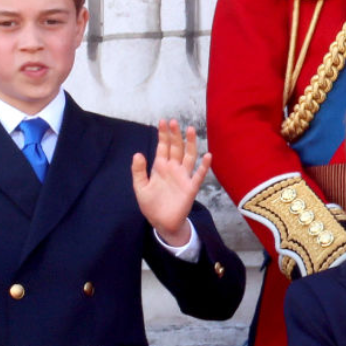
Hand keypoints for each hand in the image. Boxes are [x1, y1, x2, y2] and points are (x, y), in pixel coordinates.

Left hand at [131, 119, 211, 246]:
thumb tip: (137, 153)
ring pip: (188, 157)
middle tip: (174, 122)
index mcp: (160, 167)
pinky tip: (208, 156)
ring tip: (190, 130)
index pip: (163, 147)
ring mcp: (183, 177)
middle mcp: (173, 169)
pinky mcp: (190, 188)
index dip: (163, 135)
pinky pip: (199, 175)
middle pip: (176, 148)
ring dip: (190, 144)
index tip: (163, 122)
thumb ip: (139, 171)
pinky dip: (204, 166)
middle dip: (175, 135)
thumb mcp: (140, 188)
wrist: (162, 223)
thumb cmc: (151, 205)